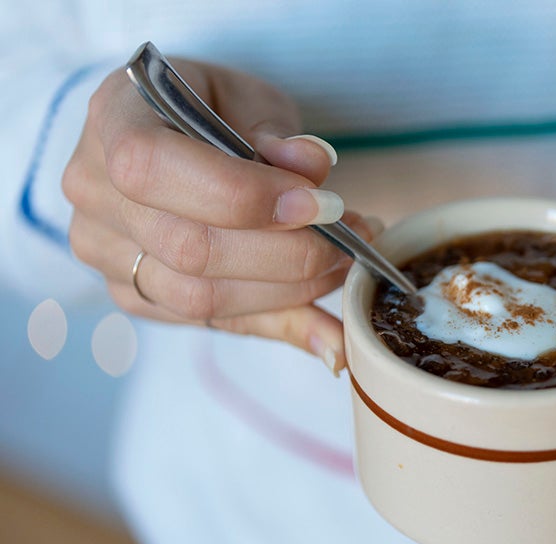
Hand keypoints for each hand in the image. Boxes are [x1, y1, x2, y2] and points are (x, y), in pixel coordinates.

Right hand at [62, 59, 375, 373]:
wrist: (168, 135)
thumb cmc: (210, 108)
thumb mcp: (248, 98)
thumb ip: (276, 132)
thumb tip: (313, 167)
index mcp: (111, 120)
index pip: (154, 168)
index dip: (243, 194)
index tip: (322, 204)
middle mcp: (93, 192)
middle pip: (189, 248)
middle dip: (290, 254)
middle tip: (354, 239)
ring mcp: (105, 252)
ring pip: (200, 298)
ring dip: (292, 291)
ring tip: (345, 265)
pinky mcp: (134, 295)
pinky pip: (213, 322)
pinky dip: (280, 322)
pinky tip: (329, 324)